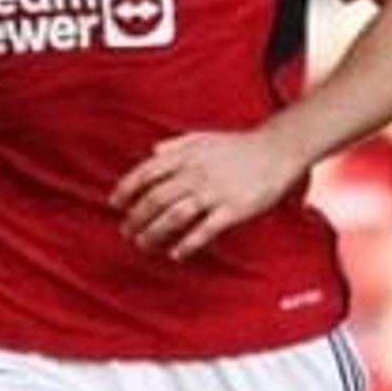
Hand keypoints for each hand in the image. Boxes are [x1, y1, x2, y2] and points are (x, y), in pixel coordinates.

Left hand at [114, 126, 303, 260]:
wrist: (277, 151)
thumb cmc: (239, 145)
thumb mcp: (204, 137)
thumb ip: (176, 144)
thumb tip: (152, 151)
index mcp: (186, 155)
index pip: (147, 172)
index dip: (127, 189)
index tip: (114, 203)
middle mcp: (196, 173)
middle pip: (156, 198)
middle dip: (136, 217)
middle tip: (126, 230)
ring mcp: (214, 192)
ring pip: (174, 216)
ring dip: (155, 232)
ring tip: (143, 244)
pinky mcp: (232, 209)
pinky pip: (204, 230)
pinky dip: (187, 243)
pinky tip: (175, 253)